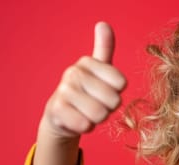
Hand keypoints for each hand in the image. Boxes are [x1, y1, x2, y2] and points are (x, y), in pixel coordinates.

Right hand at [40, 22, 126, 138]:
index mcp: (87, 62)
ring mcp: (64, 91)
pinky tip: (78, 120)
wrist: (61, 116)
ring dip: (98, 119)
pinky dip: (86, 127)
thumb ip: (104, 48)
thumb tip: (103, 24)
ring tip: (87, 112)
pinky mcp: (57, 110)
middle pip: (113, 100)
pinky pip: (85, 124)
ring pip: (100, 114)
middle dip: (108, 109)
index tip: (104, 91)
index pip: (121, 83)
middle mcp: (74, 73)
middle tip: (96, 105)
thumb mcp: (98, 70)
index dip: (117, 93)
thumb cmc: (87, 92)